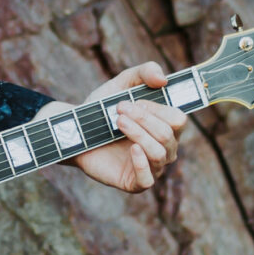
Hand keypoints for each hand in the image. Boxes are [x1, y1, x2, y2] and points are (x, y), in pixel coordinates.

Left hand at [39, 62, 185, 193]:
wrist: (75, 131)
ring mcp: (151, 166)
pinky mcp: (134, 182)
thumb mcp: (122, 84)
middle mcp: (165, 148)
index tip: (134, 101)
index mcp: (166, 126)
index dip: (158, 110)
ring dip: (138, 134)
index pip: (178, 119)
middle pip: (168, 135)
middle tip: (119, 110)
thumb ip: (145, 72)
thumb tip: (163, 80)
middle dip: (143, 119)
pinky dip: (142, 164)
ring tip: (118, 123)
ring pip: (159, 153)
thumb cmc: (102, 109)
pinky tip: (131, 149)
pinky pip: (148, 180)